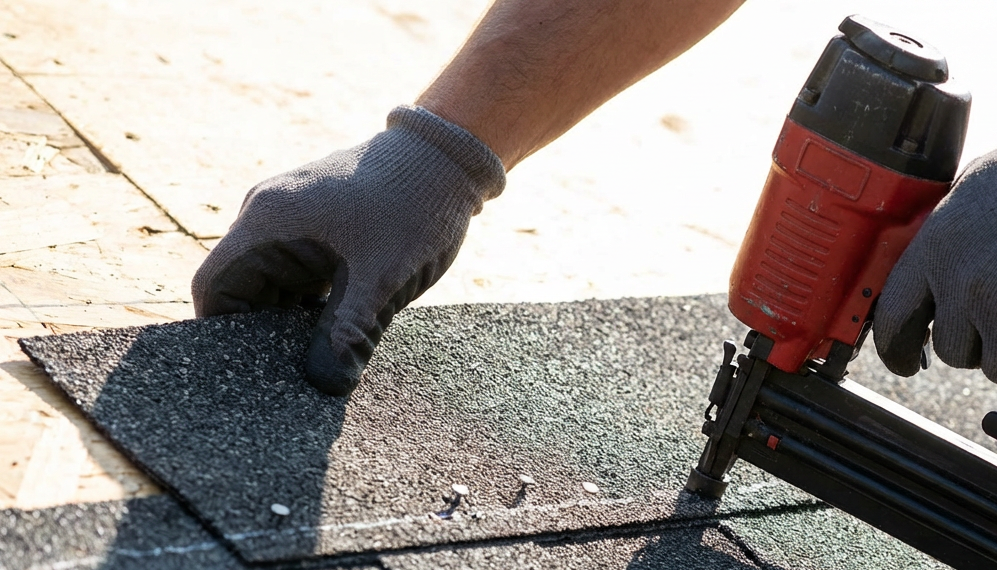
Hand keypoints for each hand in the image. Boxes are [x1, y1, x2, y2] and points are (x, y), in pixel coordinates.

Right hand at [192, 106, 504, 395]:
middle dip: (262, 336)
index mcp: (267, 222)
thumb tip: (326, 386)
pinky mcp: (317, 226)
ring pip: (274, 287)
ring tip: (318, 360)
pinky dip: (311, 305)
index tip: (249, 373)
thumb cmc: (413, 205)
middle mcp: (268, 217)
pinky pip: (299, 275)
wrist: (447, 155)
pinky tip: (336, 334)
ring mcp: (292, 220)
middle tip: (292, 378)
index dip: (220, 334)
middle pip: (242, 291)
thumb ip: (349, 332)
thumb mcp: (382, 276)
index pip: (213, 287)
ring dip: (291, 322)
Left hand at [875, 150, 996, 379]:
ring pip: (992, 363)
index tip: (904, 361)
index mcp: (934, 250)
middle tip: (987, 316)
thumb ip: (937, 247)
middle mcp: (962, 281)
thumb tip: (920, 287)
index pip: (892, 318)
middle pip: (951, 350)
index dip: (896, 349)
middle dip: (970, 342)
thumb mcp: (963, 203)